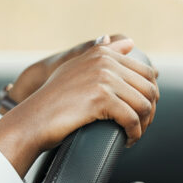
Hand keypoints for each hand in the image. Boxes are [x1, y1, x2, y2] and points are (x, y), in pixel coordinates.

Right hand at [0, 36, 159, 176]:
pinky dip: (134, 133)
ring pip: (144, 105)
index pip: (145, 72)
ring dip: (143, 125)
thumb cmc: (53, 100)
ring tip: (132, 134)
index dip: (148, 96)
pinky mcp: (101, 98)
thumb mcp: (77, 68)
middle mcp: (103, 62)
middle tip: (138, 127)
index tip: (140, 111)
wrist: (33, 120)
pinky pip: (132, 119)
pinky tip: (126, 139)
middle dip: (149, 111)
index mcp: (101, 53)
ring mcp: (102, 78)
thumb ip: (102, 53)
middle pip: (149, 89)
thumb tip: (129, 42)